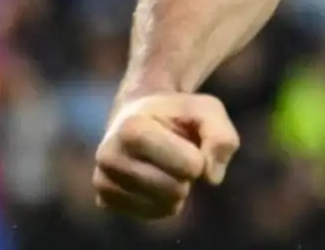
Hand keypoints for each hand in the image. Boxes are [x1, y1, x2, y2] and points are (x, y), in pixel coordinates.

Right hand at [94, 93, 239, 219]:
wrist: (140, 116)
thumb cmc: (179, 114)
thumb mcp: (208, 110)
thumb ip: (221, 136)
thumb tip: (211, 177)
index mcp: (131, 128)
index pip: (190, 165)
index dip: (200, 155)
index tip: (186, 139)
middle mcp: (108, 156)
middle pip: (176, 188)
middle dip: (188, 173)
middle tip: (176, 152)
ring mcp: (103, 181)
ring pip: (167, 204)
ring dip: (178, 186)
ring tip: (165, 162)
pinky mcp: (105, 201)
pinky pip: (154, 213)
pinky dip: (166, 198)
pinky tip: (155, 177)